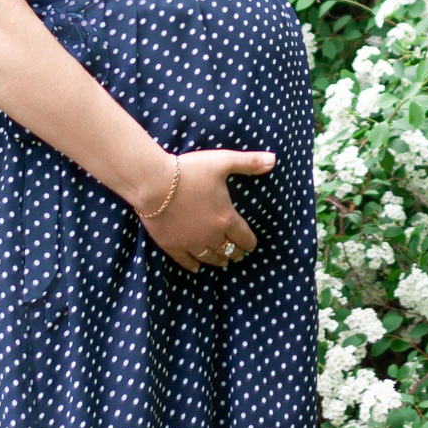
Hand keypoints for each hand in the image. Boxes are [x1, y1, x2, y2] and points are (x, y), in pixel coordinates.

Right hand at [137, 149, 275, 272]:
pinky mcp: (172, 245)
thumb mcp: (222, 162)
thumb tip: (273, 160)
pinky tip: (197, 268)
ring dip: (218, 260)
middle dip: (235, 253)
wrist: (154, 184)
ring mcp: (191, 243)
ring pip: (209, 257)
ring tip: (222, 262)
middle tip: (238, 255)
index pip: (244, 237)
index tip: (252, 246)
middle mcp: (211, 235)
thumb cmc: (190, 171)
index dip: (250, 243)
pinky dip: (193, 266)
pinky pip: (186, 261)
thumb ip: (249, 162)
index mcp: (226, 218)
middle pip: (228, 250)